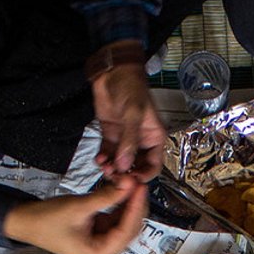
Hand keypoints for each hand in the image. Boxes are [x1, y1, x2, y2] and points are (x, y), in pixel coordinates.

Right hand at [4, 174, 146, 253]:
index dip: (135, 207)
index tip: (139, 188)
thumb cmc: (45, 220)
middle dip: (134, 205)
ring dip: (127, 203)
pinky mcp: (99, 233)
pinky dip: (118, 204)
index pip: (126, 231)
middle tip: (136, 182)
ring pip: (125, 222)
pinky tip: (121, 189)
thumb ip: (106, 196)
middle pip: (130, 229)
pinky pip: (116, 218)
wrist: (25, 222)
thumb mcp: (78, 206)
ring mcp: (102, 244)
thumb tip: (128, 185)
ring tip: (128, 182)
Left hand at [91, 61, 165, 180]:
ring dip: (112, 169)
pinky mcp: (110, 136)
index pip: (153, 165)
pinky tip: (99, 159)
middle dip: (125, 175)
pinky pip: (108, 154)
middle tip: (114, 177)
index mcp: (154, 137)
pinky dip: (103, 160)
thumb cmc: (130, 87)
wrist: (111, 73)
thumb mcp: (133, 113)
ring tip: (105, 167)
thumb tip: (125, 165)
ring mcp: (124, 140)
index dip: (144, 176)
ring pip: (120, 163)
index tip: (131, 181)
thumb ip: (129, 140)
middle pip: (136, 168)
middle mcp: (141, 141)